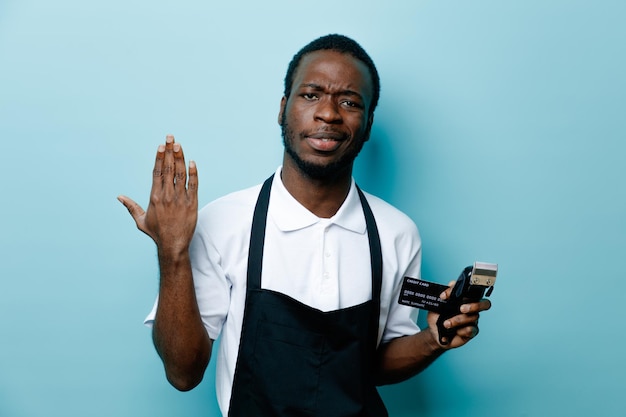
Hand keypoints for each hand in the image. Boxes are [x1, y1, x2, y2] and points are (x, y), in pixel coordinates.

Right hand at [118, 135, 197, 256]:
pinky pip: (193, 185)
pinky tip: (192, 162)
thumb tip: (119, 197)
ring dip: (180, 158)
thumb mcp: (141, 220)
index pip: (157, 172)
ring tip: (179, 145)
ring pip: (180, 174)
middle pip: (168, 169)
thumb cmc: (157, 233)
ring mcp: (180, 199)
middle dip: (169, 152)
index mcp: (155, 197)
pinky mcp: (192, 203)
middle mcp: (167, 195)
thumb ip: (131, 206)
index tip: (161, 146)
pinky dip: (193, 174)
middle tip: (171, 137)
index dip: (159, 157)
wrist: (173, 245)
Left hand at [426, 280, 491, 348]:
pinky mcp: (471, 332)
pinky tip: (454, 331)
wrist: (435, 331)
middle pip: (485, 303)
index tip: (445, 295)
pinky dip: (461, 330)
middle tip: (461, 309)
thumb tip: (450, 286)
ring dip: (458, 320)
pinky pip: (471, 330)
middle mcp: (472, 308)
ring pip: (473, 317)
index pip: (472, 290)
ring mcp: (473, 320)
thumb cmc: (438, 315)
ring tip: (446, 324)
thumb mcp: (438, 303)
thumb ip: (445, 294)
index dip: (463, 290)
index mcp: (466, 298)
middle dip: (475, 305)